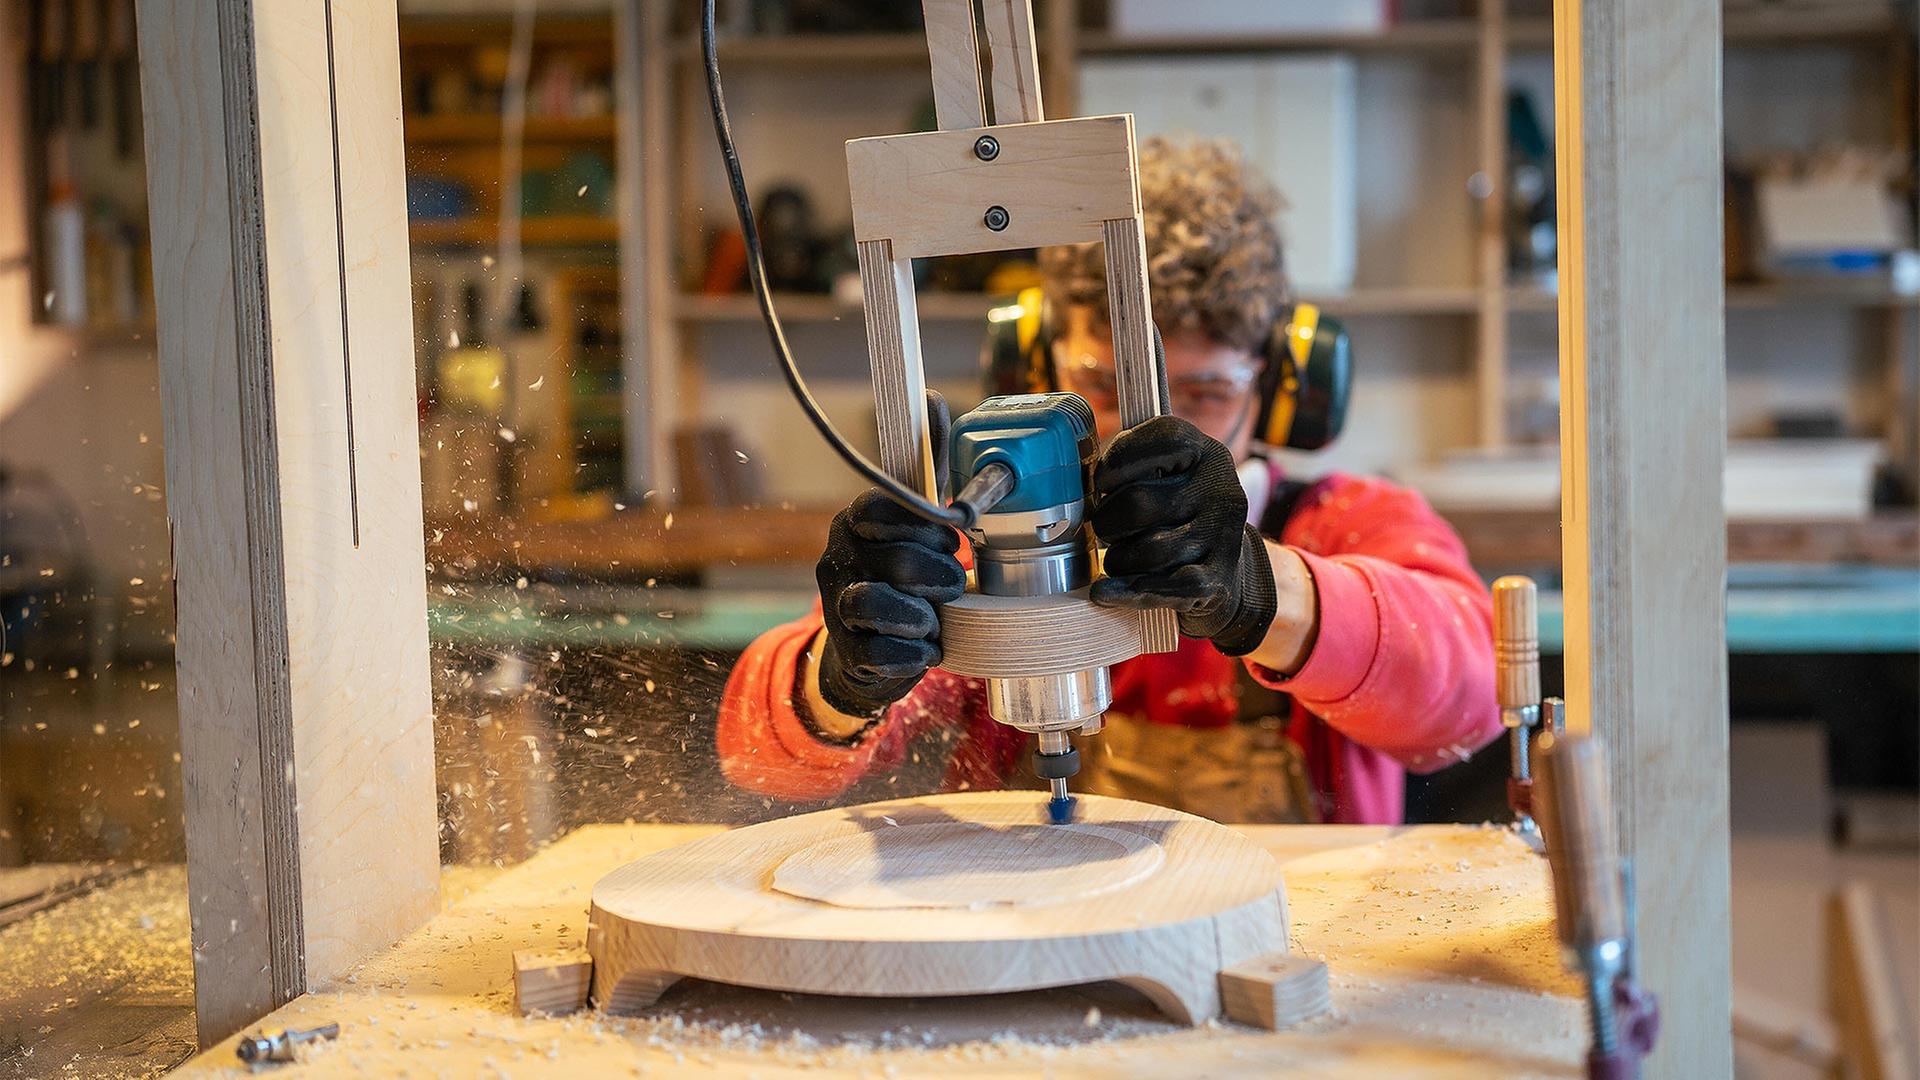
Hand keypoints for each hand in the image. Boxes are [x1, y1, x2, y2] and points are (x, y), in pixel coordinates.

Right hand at [812, 394, 966, 719]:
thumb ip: (930, 468)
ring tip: (934, 619)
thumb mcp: (918, 522)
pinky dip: (915, 654)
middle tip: (953, 584)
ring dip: (922, 615)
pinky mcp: (846, 654)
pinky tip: (922, 649)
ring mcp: (835, 608)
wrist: (870, 656)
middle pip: (896, 558)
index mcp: (854, 522)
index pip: (880, 507)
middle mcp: (835, 559)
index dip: (924, 526)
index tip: (949, 539)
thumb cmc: (903, 579)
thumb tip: (931, 400)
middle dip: (940, 574)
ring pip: (875, 603)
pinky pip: (882, 653)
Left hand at [1088, 416, 1277, 655]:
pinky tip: (1104, 592)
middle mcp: (1220, 490)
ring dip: (1118, 561)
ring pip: (1148, 551)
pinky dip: (1126, 592)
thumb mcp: (1169, 476)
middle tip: (1106, 530)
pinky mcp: (1218, 580)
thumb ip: (1132, 464)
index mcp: (1206, 454)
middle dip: (1108, 522)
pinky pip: (1163, 588)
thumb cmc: (1180, 514)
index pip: (1163, 438)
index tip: (1103, 483)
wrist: (1232, 568)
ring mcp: (1222, 536)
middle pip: (1139, 502)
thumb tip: (1079, 478)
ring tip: (1117, 559)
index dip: (1119, 460)